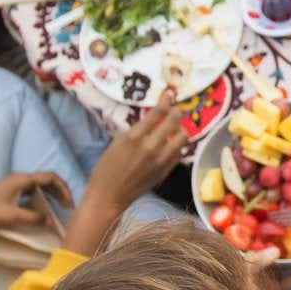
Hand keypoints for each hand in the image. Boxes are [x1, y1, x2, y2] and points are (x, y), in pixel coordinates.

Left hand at [0, 171, 70, 229]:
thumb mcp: (13, 216)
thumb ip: (34, 218)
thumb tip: (51, 221)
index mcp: (22, 179)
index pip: (50, 177)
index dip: (63, 188)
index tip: (69, 203)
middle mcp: (20, 179)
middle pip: (46, 181)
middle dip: (60, 192)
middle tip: (68, 207)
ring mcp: (15, 185)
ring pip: (39, 187)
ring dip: (51, 196)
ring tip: (59, 209)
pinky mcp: (11, 193)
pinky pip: (32, 193)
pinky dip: (41, 200)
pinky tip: (43, 211)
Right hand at [64, 101, 184, 254]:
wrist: (109, 195)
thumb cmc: (107, 167)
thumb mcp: (118, 142)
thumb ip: (137, 130)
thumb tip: (152, 119)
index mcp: (135, 136)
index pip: (158, 112)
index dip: (166, 100)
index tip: (168, 94)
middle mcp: (151, 146)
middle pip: (174, 121)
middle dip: (176, 111)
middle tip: (173, 110)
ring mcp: (161, 159)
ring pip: (182, 137)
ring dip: (179, 129)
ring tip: (173, 129)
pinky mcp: (165, 170)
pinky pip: (178, 152)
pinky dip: (176, 145)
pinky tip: (169, 145)